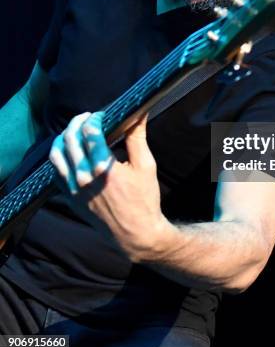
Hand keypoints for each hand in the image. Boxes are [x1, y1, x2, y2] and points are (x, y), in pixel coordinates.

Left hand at [49, 111, 167, 260]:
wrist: (135, 233)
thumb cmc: (144, 199)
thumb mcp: (146, 165)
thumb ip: (137, 137)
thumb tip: (139, 112)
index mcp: (104, 167)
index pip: (89, 132)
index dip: (94, 118)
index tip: (102, 115)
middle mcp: (85, 177)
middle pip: (70, 139)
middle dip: (77, 122)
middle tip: (87, 117)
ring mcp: (74, 189)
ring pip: (56, 155)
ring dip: (63, 138)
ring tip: (74, 131)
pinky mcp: (70, 198)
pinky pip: (56, 173)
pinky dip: (59, 158)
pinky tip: (70, 152)